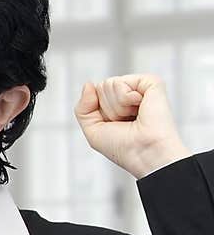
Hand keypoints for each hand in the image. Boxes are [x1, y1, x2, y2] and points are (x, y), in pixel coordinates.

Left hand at [74, 75, 190, 178]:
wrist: (144, 152)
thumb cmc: (124, 148)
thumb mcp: (93, 131)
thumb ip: (83, 108)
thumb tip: (89, 84)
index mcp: (118, 106)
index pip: (94, 95)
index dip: (99, 113)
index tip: (116, 126)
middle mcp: (129, 96)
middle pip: (100, 87)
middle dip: (108, 109)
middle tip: (126, 122)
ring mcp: (140, 88)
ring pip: (108, 84)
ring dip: (116, 107)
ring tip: (134, 117)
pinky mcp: (151, 82)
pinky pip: (120, 82)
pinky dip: (125, 99)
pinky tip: (140, 108)